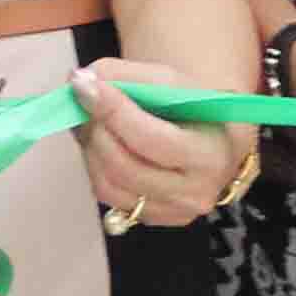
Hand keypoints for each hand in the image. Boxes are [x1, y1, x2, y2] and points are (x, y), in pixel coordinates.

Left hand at [73, 60, 242, 226]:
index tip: (83, 84)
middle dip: (96, 128)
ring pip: (108, 184)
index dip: (113, 112)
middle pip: (124, 166)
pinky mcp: (150, 218)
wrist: (214, 143)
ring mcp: (171, 212)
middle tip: (83, 98)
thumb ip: (127, 77)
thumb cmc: (196, 111)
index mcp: (210, 157)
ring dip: (90, 146)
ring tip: (91, 118)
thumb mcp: (173, 83)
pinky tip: (99, 142)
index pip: (151, 139)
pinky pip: (107, 196)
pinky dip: (94, 164)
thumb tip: (81, 80)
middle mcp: (195, 193)